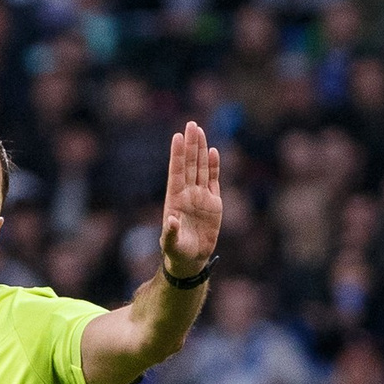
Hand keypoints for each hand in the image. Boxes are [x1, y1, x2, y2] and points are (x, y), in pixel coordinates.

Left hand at [160, 121, 223, 279]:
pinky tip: (213, 151)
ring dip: (200, 150)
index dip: (178, 155)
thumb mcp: (170, 244)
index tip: (177, 137)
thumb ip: (169, 233)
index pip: (177, 172)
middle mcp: (187, 194)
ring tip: (199, 130)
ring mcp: (200, 196)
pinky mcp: (213, 203)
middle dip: (190, 145)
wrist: (191, 259)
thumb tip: (170, 221)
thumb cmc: (176, 252)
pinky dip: (213, 166)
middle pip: (189, 164)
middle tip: (191, 124)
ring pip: (200, 168)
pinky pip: (213, 180)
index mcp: (175, 199)